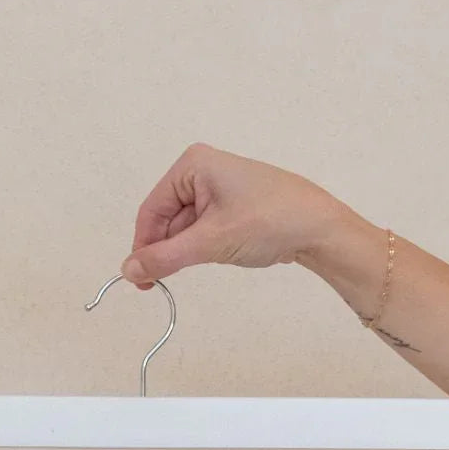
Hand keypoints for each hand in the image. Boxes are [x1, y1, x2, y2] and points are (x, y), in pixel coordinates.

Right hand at [120, 142, 353, 289]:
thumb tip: (128, 270)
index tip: (139, 279)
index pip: (151, 210)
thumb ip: (165, 258)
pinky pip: (203, 230)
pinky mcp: (232, 206)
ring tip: (206, 263)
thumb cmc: (269, 221)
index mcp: (192, 164)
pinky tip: (218, 257)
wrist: (320, 228)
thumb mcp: (211, 242)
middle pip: (166, 219)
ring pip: (184, 228)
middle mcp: (202, 170)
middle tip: (160, 285)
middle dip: (166, 250)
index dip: (142, 246)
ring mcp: (218, 188)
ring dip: (186, 251)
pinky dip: (202, 248)